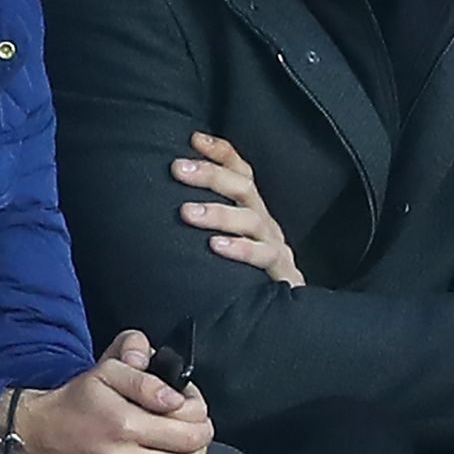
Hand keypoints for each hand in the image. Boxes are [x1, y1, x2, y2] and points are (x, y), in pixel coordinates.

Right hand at [2, 329, 213, 453]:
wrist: (36, 434)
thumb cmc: (77, 399)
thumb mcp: (108, 371)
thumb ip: (145, 380)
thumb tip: (176, 398)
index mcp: (125, 424)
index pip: (189, 430)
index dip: (200, 412)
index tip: (191, 401)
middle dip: (200, 439)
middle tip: (194, 423)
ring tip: (178, 443)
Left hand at [173, 132, 305, 287]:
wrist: (288, 314)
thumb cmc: (245, 273)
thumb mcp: (228, 239)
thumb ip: (205, 220)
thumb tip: (165, 199)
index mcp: (251, 209)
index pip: (240, 171)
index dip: (220, 152)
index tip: (193, 139)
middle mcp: (263, 220)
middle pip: (242, 187)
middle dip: (210, 174)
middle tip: (177, 168)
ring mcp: (273, 244)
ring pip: (250, 218)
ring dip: (217, 212)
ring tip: (186, 212)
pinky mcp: (280, 271)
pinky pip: (262, 256)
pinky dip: (240, 249)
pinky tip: (216, 247)